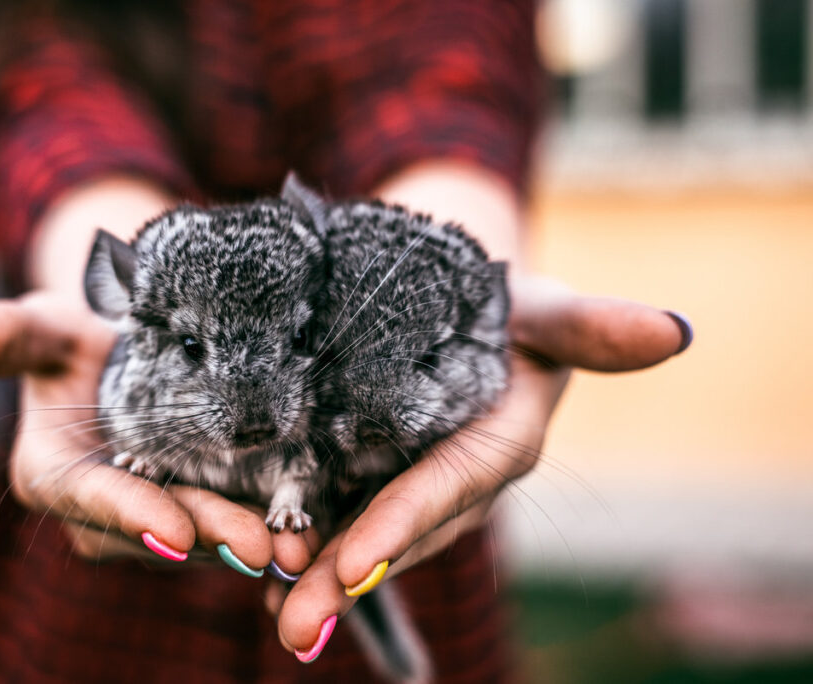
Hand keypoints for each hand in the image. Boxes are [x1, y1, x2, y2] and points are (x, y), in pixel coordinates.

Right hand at [0, 291, 315, 575]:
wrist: (124, 350)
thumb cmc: (76, 338)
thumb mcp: (45, 328)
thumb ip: (10, 336)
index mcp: (55, 475)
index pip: (92, 498)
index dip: (131, 514)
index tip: (174, 528)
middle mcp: (105, 511)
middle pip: (161, 527)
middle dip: (210, 537)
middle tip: (260, 547)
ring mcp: (157, 515)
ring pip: (206, 535)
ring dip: (251, 543)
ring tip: (298, 547)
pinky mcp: (202, 509)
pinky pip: (236, 524)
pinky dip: (273, 532)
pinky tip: (311, 539)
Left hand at [272, 275, 691, 656]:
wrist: (476, 312)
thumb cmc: (512, 305)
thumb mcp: (544, 306)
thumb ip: (591, 323)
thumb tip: (675, 331)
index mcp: (500, 443)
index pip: (448, 488)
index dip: (403, 523)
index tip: (352, 565)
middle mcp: (458, 479)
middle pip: (398, 530)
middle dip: (346, 578)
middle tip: (294, 625)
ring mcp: (413, 481)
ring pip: (366, 534)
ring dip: (319, 578)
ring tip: (272, 612)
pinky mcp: (374, 471)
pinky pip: (342, 513)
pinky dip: (308, 544)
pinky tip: (264, 572)